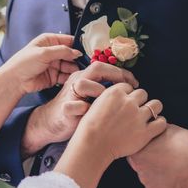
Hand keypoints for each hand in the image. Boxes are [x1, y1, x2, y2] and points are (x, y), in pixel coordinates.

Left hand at [0, 33, 81, 94]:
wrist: (15, 80)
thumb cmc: (24, 62)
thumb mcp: (44, 53)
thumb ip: (62, 51)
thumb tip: (77, 52)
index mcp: (49, 41)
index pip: (68, 40)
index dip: (78, 45)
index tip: (89, 50)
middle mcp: (52, 52)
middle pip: (71, 54)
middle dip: (79, 59)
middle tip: (89, 63)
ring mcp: (53, 65)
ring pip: (70, 66)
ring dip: (76, 69)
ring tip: (82, 72)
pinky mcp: (53, 77)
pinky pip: (66, 76)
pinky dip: (71, 78)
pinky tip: (75, 79)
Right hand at [21, 62, 139, 156]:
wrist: (52, 121)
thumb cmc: (77, 109)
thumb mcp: (91, 97)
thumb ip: (105, 90)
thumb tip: (129, 90)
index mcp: (84, 77)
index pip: (104, 66)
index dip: (121, 73)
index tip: (135, 83)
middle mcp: (77, 82)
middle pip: (95, 68)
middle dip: (115, 75)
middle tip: (128, 88)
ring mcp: (70, 95)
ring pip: (82, 83)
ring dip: (98, 90)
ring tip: (109, 103)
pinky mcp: (64, 109)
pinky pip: (72, 106)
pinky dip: (83, 109)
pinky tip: (93, 115)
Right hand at [75, 83, 166, 161]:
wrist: (93, 144)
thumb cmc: (91, 126)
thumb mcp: (96, 103)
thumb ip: (110, 96)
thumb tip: (120, 95)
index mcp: (115, 92)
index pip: (129, 87)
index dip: (128, 95)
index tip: (125, 102)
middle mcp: (128, 102)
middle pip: (143, 93)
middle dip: (140, 100)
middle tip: (136, 110)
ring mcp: (138, 117)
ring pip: (156, 105)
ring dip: (153, 109)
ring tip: (148, 115)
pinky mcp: (145, 132)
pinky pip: (161, 123)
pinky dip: (159, 123)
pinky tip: (154, 126)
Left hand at [127, 124, 187, 187]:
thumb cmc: (186, 143)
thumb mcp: (164, 129)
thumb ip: (152, 133)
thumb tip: (148, 129)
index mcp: (138, 149)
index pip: (134, 151)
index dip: (144, 150)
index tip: (154, 150)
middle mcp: (138, 166)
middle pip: (138, 165)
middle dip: (148, 162)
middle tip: (164, 159)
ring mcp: (146, 181)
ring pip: (147, 177)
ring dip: (155, 174)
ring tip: (172, 168)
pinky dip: (163, 185)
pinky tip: (174, 178)